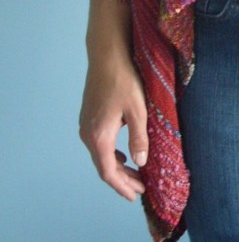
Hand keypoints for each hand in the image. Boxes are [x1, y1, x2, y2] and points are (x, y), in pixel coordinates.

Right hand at [79, 54, 147, 200]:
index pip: (108, 172)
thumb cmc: (124, 80)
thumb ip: (139, 137)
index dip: (122, 186)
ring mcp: (86, 125)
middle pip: (103, 165)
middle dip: (122, 179)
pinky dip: (112, 153)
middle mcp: (87, 134)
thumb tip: (140, 163)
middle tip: (140, 188)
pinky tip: (123, 153)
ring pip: (101, 154)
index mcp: (99, 136)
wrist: (106, 55)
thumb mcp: (137, 110)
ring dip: (117, 166)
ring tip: (134, 174)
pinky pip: (99, 143)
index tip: (135, 195)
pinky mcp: (89, 116)